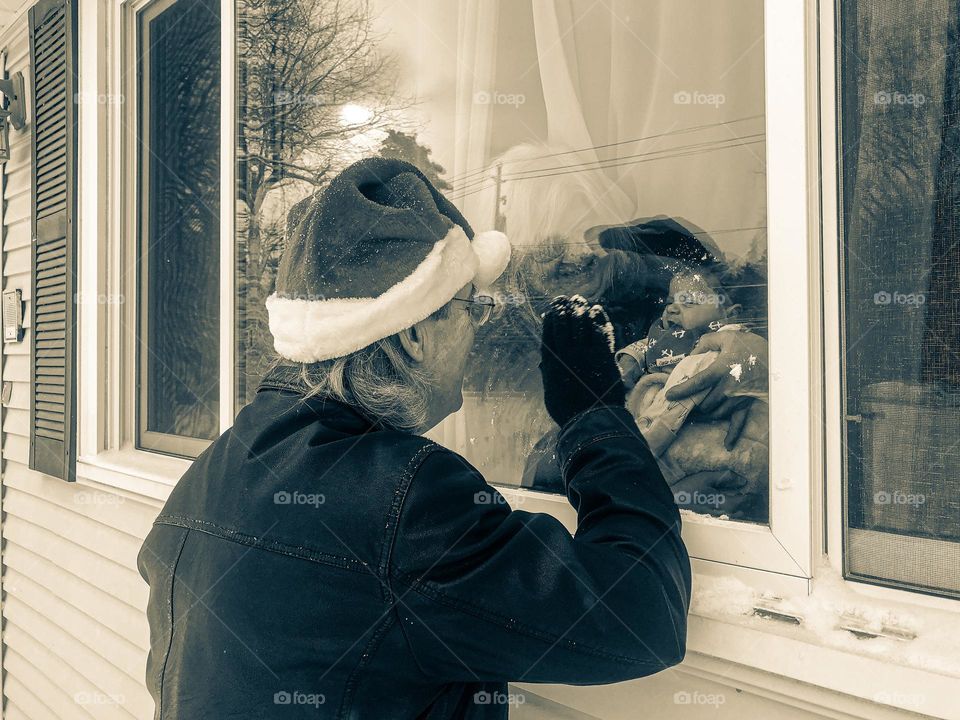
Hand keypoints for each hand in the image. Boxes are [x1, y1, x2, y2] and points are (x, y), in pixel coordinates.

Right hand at [539, 295, 625, 426]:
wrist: (592, 419)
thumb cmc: (568, 410)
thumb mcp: (551, 390)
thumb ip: (549, 371)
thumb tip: (546, 360)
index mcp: (552, 361)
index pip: (549, 332)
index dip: (551, 317)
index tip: (552, 308)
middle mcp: (567, 353)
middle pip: (565, 323)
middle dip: (565, 308)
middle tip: (566, 299)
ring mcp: (586, 352)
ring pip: (582, 323)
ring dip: (580, 309)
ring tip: (579, 300)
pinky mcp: (603, 354)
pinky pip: (600, 330)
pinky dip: (598, 318)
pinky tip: (597, 310)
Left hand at [664, 331, 767, 447]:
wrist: (778, 356)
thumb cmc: (750, 345)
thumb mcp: (728, 336)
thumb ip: (707, 342)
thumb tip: (693, 352)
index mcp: (722, 369)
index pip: (698, 382)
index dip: (682, 390)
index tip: (670, 395)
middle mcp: (729, 387)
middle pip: (705, 403)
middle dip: (693, 404)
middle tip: (685, 403)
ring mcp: (738, 398)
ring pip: (716, 413)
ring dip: (706, 414)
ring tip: (697, 412)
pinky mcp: (748, 404)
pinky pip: (739, 421)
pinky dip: (733, 434)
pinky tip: (727, 444)